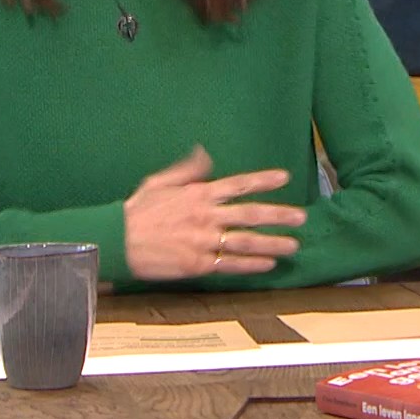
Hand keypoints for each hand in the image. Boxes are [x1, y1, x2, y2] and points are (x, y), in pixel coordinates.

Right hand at [122, 146, 305, 279]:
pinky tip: (268, 264)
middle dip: (279, 215)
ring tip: (293, 245)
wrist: (118, 241)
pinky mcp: (198, 264)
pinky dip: (251, 264)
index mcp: (198, 194)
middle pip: (250, 214)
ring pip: (246, 242)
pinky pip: (231, 264)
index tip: (284, 178)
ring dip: (272, 244)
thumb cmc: (138, 211)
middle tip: (301, 217)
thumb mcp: (160, 182)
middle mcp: (206, 216)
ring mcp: (204, 241)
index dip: (262, 180)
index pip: (238, 184)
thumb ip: (187, 170)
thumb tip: (205, 154)